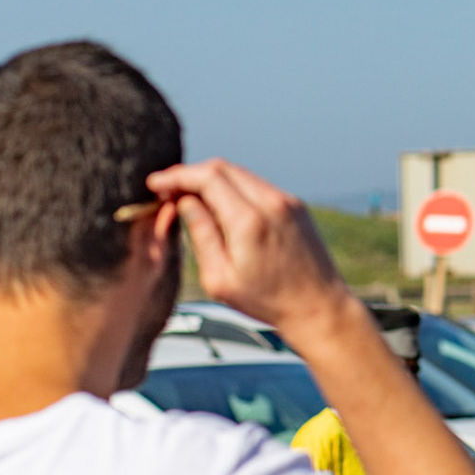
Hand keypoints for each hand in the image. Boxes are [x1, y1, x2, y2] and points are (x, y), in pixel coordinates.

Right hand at [146, 160, 352, 343]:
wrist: (319, 307)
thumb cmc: (268, 301)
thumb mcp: (220, 277)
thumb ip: (201, 234)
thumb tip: (183, 202)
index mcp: (249, 221)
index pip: (207, 177)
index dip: (176, 176)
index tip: (155, 183)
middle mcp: (272, 203)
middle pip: (223, 168)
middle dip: (191, 174)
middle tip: (168, 190)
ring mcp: (288, 202)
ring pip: (241, 174)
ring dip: (213, 179)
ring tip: (190, 199)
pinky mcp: (297, 206)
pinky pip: (258, 186)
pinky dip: (234, 188)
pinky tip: (220, 206)